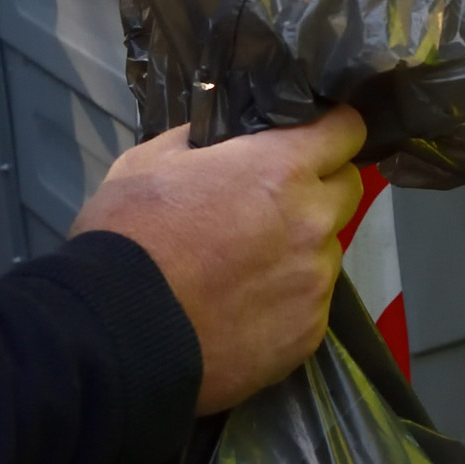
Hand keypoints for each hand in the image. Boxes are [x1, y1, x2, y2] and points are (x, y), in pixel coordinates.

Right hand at [71, 106, 367, 413]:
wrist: (117, 334)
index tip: (316, 136)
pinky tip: (243, 311)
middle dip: (319, 188)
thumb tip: (225, 140)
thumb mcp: (150, 161)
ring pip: (327, 251)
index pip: (347, 129)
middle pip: (347, 190)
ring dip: (300, 250)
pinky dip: (286, 302)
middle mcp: (313, 223)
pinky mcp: (308, 334)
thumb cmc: (129, 236)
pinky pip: (310, 304)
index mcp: (281, 169)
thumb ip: (203, 141)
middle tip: (273, 204)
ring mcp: (315, 283)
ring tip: (246, 269)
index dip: (332, 128)